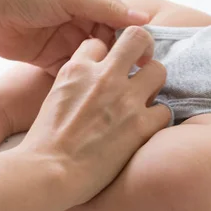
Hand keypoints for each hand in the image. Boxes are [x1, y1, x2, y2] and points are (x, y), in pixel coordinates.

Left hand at [0, 0, 149, 75]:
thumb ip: (105, 10)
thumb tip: (143, 20)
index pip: (118, 17)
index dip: (132, 36)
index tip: (145, 55)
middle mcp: (79, 17)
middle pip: (108, 40)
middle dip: (118, 56)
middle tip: (128, 75)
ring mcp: (66, 39)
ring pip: (93, 57)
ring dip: (101, 69)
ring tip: (111, 85)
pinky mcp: (52, 58)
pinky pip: (74, 70)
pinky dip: (82, 78)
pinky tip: (90, 89)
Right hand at [17, 26, 170, 204]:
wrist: (49, 172)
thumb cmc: (44, 143)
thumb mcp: (54, 98)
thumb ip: (76, 82)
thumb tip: (91, 84)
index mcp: (77, 68)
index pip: (101, 42)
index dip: (107, 55)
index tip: (110, 69)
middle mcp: (104, 76)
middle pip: (138, 38)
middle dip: (144, 49)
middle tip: (144, 66)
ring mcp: (125, 99)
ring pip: (159, 70)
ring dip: (154, 85)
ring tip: (145, 101)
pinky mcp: (140, 125)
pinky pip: (165, 111)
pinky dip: (158, 120)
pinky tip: (146, 129)